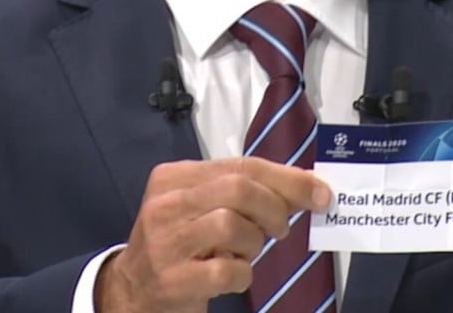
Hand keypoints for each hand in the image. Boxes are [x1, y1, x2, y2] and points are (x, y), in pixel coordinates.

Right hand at [95, 157, 331, 312]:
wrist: (133, 287)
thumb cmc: (179, 241)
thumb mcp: (202, 206)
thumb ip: (242, 192)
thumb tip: (305, 186)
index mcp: (175, 176)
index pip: (241, 166)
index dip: (287, 178)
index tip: (319, 192)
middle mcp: (166, 203)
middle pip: (238, 189)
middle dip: (274, 209)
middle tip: (281, 229)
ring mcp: (166, 241)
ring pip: (232, 225)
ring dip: (254, 243)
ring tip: (246, 252)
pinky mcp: (173, 278)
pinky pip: (227, 269)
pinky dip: (243, 273)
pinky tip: (233, 275)